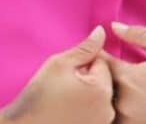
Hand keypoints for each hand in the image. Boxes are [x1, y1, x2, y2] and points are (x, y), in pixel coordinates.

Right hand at [0, 26, 114, 123]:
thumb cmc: (38, 97)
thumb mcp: (58, 65)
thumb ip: (84, 49)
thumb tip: (101, 31)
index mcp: (101, 90)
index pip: (101, 63)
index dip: (82, 65)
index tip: (65, 76)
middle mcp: (108, 110)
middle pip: (103, 82)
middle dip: (87, 80)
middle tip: (63, 88)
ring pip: (99, 99)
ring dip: (86, 96)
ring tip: (63, 101)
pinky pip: (94, 114)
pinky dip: (84, 111)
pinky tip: (66, 113)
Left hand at [103, 22, 145, 123]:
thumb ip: (139, 35)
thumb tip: (113, 26)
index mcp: (127, 76)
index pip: (98, 62)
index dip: (96, 57)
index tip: (100, 56)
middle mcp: (121, 98)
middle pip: (94, 84)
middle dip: (94, 76)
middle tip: (98, 72)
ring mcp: (122, 116)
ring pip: (99, 102)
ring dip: (101, 94)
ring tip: (109, 90)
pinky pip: (108, 117)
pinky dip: (109, 110)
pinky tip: (120, 103)